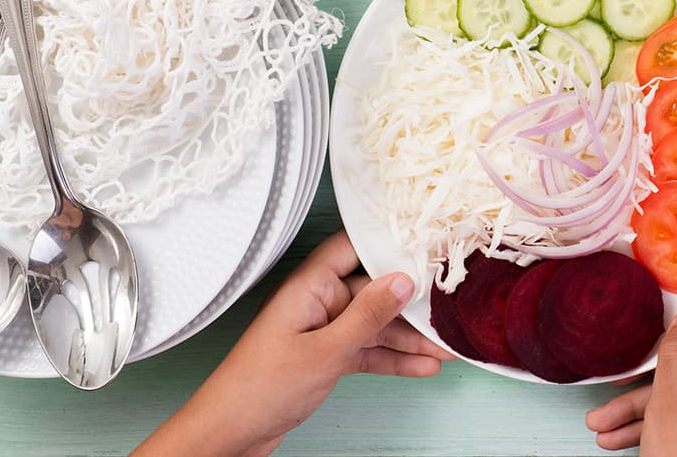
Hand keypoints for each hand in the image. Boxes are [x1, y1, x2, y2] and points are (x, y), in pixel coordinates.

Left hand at [133, 231, 452, 456]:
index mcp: (309, 286)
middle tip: (446, 306)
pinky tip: (422, 365)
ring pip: (376, 325)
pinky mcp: (326, 357)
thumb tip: (401, 281)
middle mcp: (317, 303)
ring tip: (445, 345)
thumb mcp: (325, 351)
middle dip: (411, 303)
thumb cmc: (258, 390)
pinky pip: (368, 350)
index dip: (389, 243)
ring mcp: (322, 331)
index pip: (353, 247)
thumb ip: (367, 315)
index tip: (426, 245)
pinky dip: (393, 359)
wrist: (230, 434)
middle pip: (374, 291)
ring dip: (409, 338)